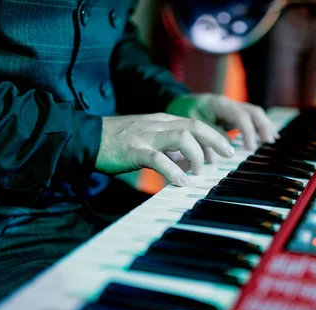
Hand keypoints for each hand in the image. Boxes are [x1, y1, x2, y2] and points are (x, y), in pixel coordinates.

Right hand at [96, 113, 234, 185]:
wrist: (87, 138)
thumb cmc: (117, 141)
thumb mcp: (148, 139)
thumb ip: (168, 148)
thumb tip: (187, 162)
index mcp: (162, 121)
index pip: (195, 123)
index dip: (214, 135)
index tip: (227, 149)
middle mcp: (158, 125)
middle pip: (195, 125)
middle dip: (215, 139)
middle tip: (228, 155)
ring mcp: (146, 136)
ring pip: (182, 137)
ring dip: (197, 155)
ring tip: (200, 172)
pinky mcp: (134, 150)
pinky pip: (158, 159)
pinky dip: (173, 170)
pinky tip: (182, 182)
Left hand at [166, 94, 279, 151]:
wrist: (179, 104)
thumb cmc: (183, 113)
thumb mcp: (190, 125)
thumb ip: (202, 139)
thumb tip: (213, 159)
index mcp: (219, 104)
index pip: (239, 115)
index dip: (247, 131)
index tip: (250, 147)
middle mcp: (229, 104)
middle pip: (253, 112)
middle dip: (262, 126)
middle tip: (268, 141)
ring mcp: (233, 109)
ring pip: (255, 114)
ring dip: (264, 127)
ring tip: (271, 140)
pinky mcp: (234, 116)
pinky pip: (251, 120)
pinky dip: (260, 128)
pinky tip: (267, 138)